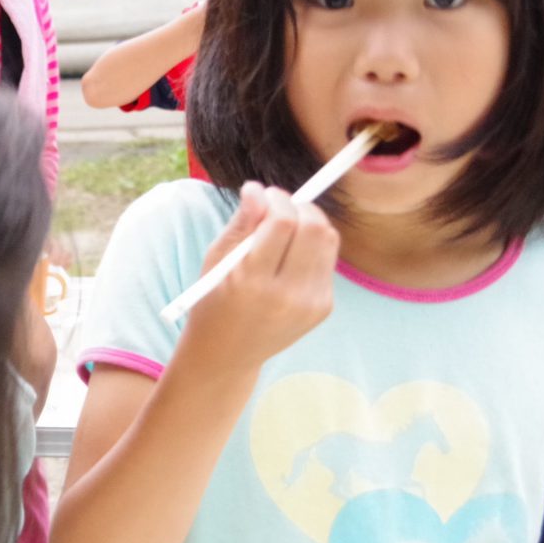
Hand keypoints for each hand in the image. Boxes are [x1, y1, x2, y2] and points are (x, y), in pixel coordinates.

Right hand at [181, 184, 337, 373]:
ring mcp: (310, 304)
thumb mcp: (216, 260)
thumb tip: (258, 189)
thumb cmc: (214, 300)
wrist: (227, 353)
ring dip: (310, 223)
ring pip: (328, 240)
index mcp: (252, 282)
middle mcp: (286, 296)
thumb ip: (241, 223)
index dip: (277, 199)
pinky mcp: (323, 308)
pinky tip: (292, 254)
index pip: (282, 223)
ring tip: (287, 228)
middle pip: (314, 228)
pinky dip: (314, 246)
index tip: (266, 195)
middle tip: (281, 206)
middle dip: (299, 206)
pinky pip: (329, 259)